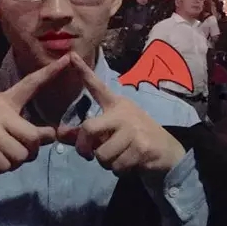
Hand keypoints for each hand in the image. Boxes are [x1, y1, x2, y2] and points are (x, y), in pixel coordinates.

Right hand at [0, 54, 70, 173]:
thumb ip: (24, 130)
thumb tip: (53, 135)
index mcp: (4, 101)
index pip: (30, 85)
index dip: (50, 73)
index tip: (68, 58)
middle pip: (34, 137)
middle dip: (28, 152)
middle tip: (12, 152)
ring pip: (21, 155)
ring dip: (12, 163)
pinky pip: (5, 165)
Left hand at [57, 53, 185, 174]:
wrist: (167, 151)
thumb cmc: (134, 139)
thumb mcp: (111, 132)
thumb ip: (85, 134)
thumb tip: (59, 134)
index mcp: (115, 105)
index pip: (97, 87)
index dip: (83, 72)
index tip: (70, 55)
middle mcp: (123, 113)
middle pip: (88, 129)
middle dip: (84, 147)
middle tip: (88, 154)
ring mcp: (133, 129)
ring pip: (102, 154)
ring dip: (106, 163)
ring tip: (119, 156)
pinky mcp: (141, 146)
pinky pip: (116, 166)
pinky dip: (119, 170)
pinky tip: (130, 162)